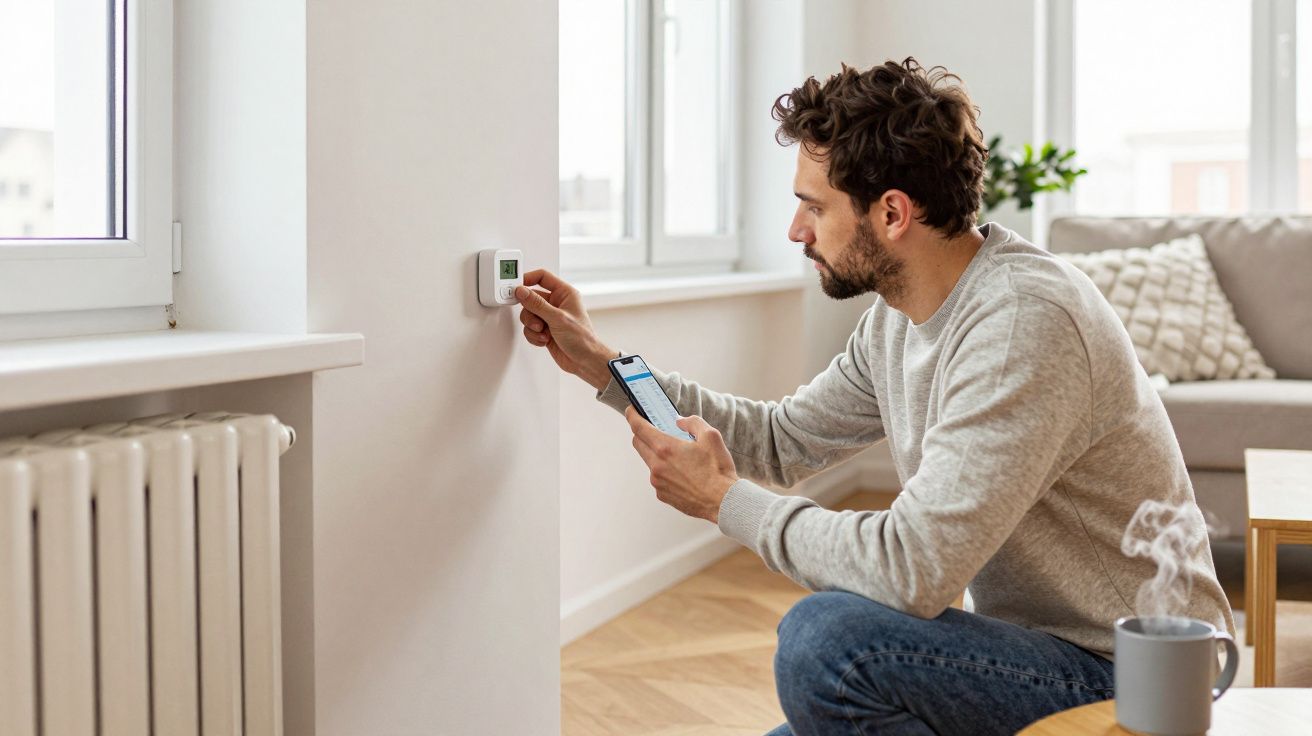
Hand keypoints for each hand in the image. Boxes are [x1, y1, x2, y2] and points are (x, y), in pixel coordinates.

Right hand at [516, 269, 615, 390]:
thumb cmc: (583, 339)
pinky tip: (545, 340)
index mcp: (565, 294)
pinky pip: (530, 328)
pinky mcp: (545, 330)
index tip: (516, 287)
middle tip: (536, 321)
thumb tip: (522, 292)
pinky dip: (534, 336)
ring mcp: (550, 317)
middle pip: (531, 298)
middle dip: (530, 312)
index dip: (528, 279)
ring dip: (532, 326)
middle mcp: (557, 304)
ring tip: (543, 332)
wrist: (585, 361)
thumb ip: (537, 304)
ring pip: (528, 315)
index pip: (542, 277)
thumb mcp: (557, 318)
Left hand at [625, 407, 738, 523]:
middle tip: (654, 429)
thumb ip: (692, 423)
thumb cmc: (718, 470)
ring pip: (648, 461)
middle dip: (642, 433)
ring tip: (677, 455)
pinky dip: (665, 471)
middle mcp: (656, 465)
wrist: (723, 501)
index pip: (639, 427)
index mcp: (665, 448)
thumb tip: (680, 422)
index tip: (632, 410)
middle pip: (638, 443)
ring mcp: (657, 482)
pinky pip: (658, 477)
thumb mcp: (711, 436)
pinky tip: (683, 473)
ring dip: (656, 453)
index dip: (633, 416)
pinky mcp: (662, 494)